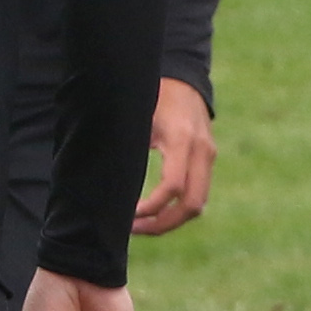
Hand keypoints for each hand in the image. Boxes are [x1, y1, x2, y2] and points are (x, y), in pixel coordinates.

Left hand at [131, 76, 216, 235]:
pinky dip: (177, 209)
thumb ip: (127, 146)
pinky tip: (153, 212)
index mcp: (181, 139)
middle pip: (193, 204)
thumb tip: (102, 181)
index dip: (151, 207)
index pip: (173, 186)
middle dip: (164, 224)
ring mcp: (208, 156)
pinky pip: (197, 194)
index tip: (128, 214)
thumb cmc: (152, 97)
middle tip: (133, 229)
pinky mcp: (208, 161)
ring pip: (198, 204)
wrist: (182, 81)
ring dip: (171, 221)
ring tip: (140, 225)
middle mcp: (201, 151)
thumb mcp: (137, 117)